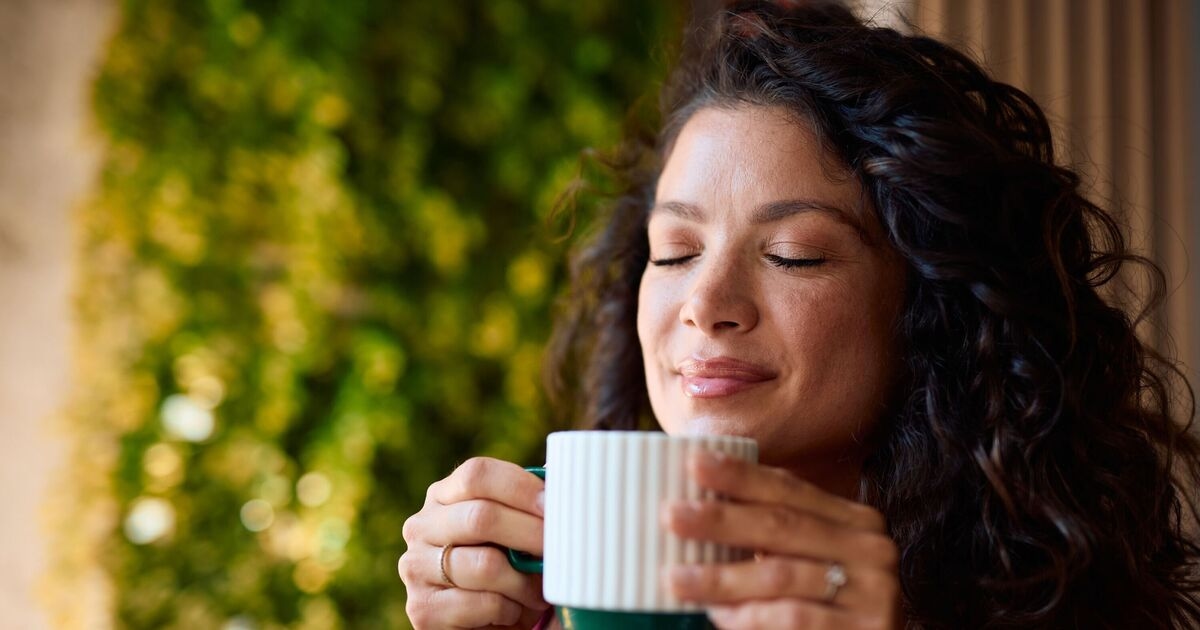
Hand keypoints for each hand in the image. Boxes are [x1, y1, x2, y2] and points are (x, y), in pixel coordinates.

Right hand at [400, 457, 551, 628]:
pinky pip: (482, 603)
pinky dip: (509, 610)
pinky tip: (512, 612)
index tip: (554, 507)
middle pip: (480, 517)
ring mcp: (415, 567)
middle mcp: (421, 526)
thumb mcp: (513, 531)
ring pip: (485, 565)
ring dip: (523, 582)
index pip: (477, 474)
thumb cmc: (505, 568)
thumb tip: (562, 483)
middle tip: (559, 550)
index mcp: (443, 496)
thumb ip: (529, 506)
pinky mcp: (422, 608)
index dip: (520, 487)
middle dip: (530, 534)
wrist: (483, 622)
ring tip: (537, 592)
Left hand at [662, 451, 900, 628]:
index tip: (694, 463)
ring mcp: (873, 593)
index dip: (741, 475)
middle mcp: (870, 550)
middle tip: (671, 516)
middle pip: (782, 526)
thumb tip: (695, 504)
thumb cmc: (826, 609)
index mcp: (854, 521)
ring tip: (676, 579)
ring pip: (781, 575)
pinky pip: (794, 618)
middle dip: (720, 520)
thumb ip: (773, 535)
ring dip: (722, 578)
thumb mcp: (809, 562)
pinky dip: (749, 617)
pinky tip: (718, 615)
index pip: (790, 490)